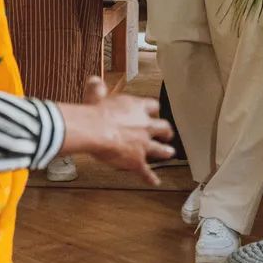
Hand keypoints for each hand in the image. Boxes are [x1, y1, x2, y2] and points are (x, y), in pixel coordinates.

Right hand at [59, 75, 174, 185]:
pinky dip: (149, 177)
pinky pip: (146, 171)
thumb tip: (95, 81)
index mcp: (136, 107)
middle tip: (166, 133)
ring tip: (168, 152)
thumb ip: (97, 88)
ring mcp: (144, 144)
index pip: (152, 106)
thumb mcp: (95, 95)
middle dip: (165, 131)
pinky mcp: (137, 160)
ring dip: (165, 151)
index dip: (152, 109)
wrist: (95, 130)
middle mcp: (145, 125)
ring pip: (160, 149)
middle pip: (163, 127)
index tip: (153, 110)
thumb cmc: (95, 113)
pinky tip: (154, 181)